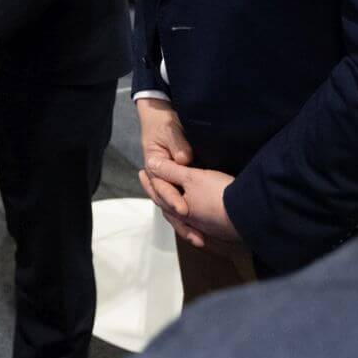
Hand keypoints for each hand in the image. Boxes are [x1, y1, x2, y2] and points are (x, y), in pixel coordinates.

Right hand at [136, 98, 202, 242]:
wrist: (159, 117)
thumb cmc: (163, 123)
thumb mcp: (170, 131)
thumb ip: (178, 146)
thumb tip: (184, 158)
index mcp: (154, 166)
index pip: (163, 188)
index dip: (174, 199)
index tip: (185, 210)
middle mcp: (159, 179)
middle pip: (168, 205)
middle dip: (182, 222)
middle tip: (197, 236)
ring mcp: (169, 184)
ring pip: (174, 210)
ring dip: (186, 226)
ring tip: (201, 240)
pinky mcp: (179, 186)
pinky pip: (182, 206)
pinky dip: (190, 219)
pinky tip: (203, 230)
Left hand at [143, 156, 239, 248]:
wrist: (250, 214)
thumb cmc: (219, 195)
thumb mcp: (192, 178)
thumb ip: (171, 171)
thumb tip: (151, 164)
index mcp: (178, 209)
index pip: (158, 193)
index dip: (150, 181)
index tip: (142, 172)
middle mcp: (189, 221)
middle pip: (169, 207)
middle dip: (160, 196)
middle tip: (152, 187)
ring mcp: (204, 226)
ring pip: (183, 216)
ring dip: (175, 209)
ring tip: (171, 203)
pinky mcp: (218, 228)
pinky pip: (199, 221)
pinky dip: (192, 216)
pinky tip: (198, 213)